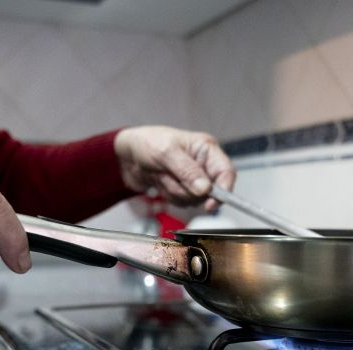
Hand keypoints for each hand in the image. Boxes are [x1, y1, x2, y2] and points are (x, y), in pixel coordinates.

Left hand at [114, 125, 235, 210]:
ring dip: (174, 191)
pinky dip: (169, 195)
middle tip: (169, 174)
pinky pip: (182, 203)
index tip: (210, 204)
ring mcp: (193, 178)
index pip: (226, 172)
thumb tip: (206, 189)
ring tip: (162, 174)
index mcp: (206, 149)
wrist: (127, 154)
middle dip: (186, 188)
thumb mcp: (166, 153)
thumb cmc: (147, 143)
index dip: (223, 190)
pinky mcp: (183, 189)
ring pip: (194, 199)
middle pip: (209, 191)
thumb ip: (187, 171)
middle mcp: (203, 164)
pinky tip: (160, 181)